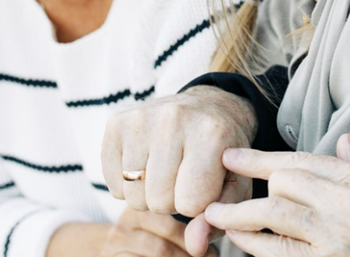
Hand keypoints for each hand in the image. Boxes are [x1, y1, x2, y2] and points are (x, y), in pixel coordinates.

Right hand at [101, 86, 256, 254]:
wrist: (209, 107)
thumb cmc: (223, 152)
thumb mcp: (235, 183)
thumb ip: (219, 217)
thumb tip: (195, 246)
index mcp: (211, 133)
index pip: (192, 203)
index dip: (198, 205)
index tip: (204, 185)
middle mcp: (174, 119)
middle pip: (159, 200)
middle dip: (173, 201)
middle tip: (183, 179)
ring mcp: (141, 118)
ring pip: (134, 196)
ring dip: (150, 196)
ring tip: (166, 174)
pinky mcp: (116, 123)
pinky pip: (114, 183)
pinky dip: (129, 186)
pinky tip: (147, 167)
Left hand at [203, 134, 349, 256]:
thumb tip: (344, 142)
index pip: (302, 160)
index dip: (262, 158)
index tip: (236, 157)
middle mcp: (348, 203)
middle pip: (282, 182)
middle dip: (248, 183)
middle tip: (221, 185)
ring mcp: (337, 237)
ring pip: (274, 215)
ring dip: (239, 215)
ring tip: (216, 215)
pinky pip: (280, 252)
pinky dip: (255, 245)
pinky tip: (240, 242)